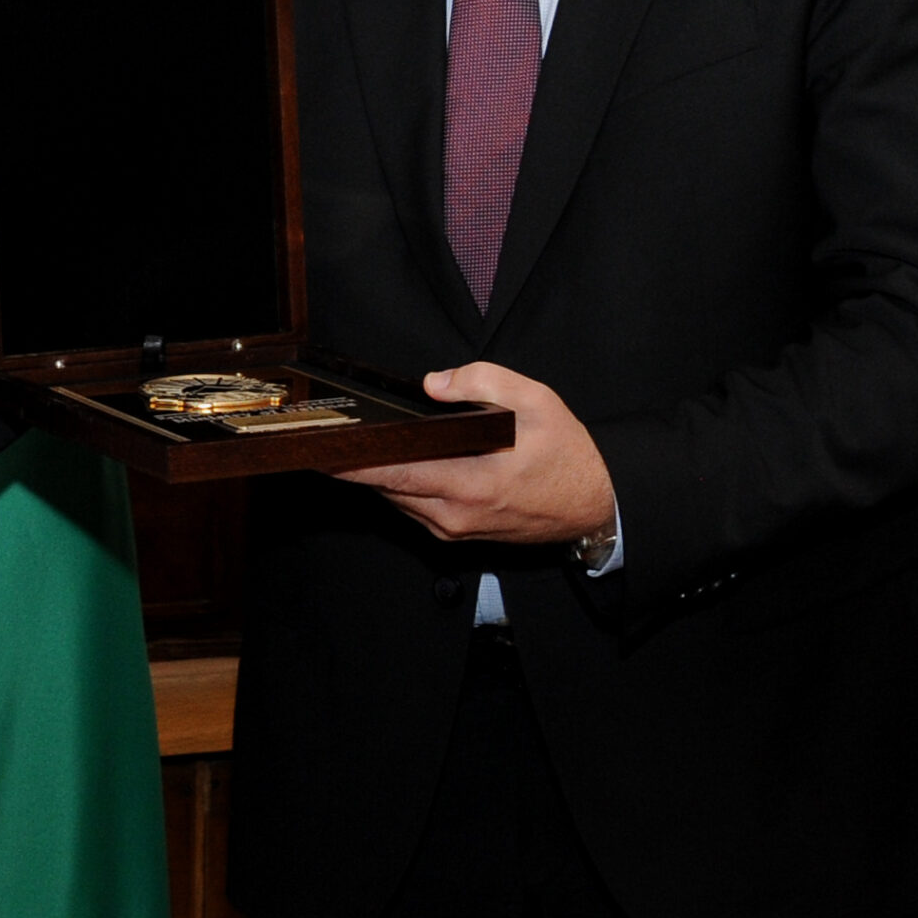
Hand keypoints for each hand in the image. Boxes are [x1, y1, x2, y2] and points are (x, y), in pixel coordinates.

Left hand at [335, 362, 612, 544]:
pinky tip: (400, 460)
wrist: (597, 506)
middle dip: (356, 464)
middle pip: (387, 488)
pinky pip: (414, 508)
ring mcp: (455, 530)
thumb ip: (484, 382)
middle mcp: (456, 516)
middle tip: (328, 438)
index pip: (395, 472)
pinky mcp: (458, 536)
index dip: (353, 462)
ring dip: (380, 474)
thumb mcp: (537, 403)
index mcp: (472, 484)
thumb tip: (433, 383)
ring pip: (398, 500)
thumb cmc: (569, 454)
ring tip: (357, 444)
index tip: (320, 450)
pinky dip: (402, 485)